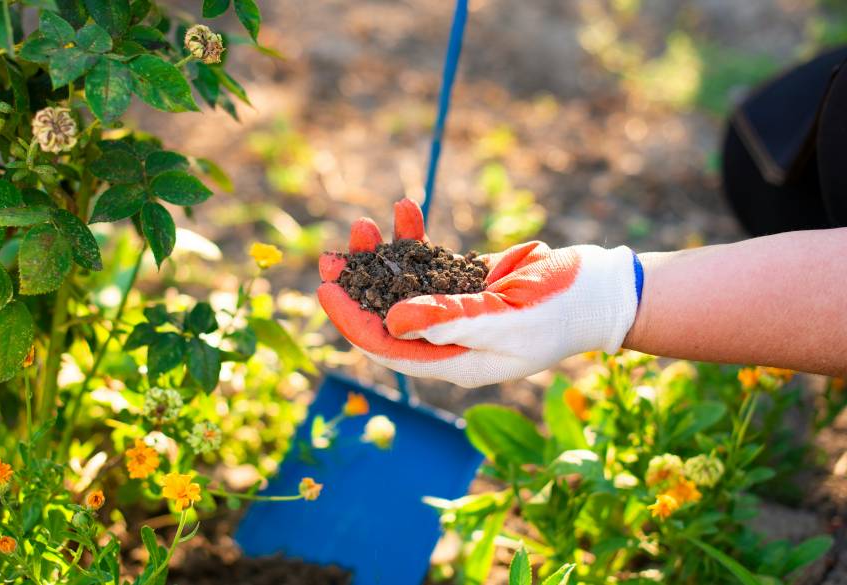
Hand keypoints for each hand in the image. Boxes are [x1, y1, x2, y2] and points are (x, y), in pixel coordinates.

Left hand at [317, 199, 641, 386]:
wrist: (603, 287)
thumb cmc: (563, 308)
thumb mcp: (506, 318)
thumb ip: (450, 321)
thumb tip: (391, 323)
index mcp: (455, 361)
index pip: (387, 347)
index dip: (352, 320)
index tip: (325, 290)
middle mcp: (449, 339)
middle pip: (386, 315)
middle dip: (357, 285)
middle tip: (329, 255)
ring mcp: (457, 309)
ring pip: (403, 284)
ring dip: (380, 256)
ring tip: (361, 224)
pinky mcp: (468, 282)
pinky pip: (429, 261)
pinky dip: (415, 237)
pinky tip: (403, 209)